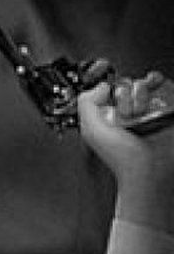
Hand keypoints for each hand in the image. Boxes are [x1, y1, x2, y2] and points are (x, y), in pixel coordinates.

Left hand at [78, 72, 173, 230]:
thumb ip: (86, 104)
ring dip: (142, 95)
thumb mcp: (91, 130)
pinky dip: (163, 91)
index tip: (110, 99)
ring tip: (141, 114)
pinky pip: (167, 89)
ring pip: (147, 83)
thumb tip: (102, 86)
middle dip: (125, 97)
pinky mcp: (168, 111)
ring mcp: (149, 109)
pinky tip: (155, 105)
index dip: (110, 90)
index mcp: (109, 112)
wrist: (148, 171)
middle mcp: (129, 109)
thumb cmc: (121, 157)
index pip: (110, 86)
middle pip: (128, 82)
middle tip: (127, 115)